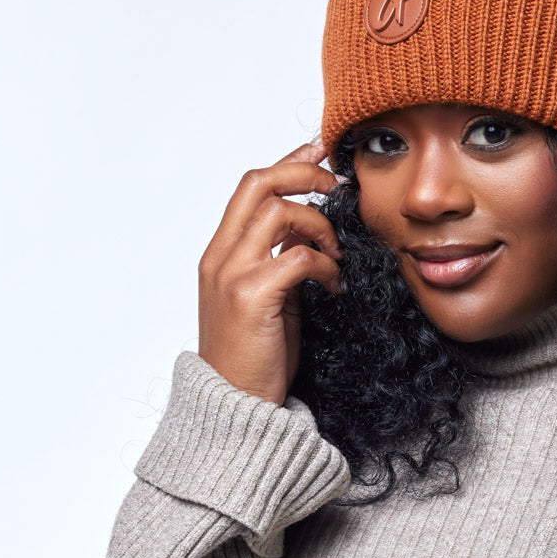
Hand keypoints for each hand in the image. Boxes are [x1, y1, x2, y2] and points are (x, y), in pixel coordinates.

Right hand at [198, 141, 346, 403]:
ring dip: (319, 225)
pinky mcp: (252, 297)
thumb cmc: (254, 359)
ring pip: (279, 212)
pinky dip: (324, 265)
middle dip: (303, 172)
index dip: (287, 162)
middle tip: (337, 185)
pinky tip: (334, 287)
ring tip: (336, 254)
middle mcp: (220, 257)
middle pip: (259, 183)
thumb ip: (279, 262)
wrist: (236, 407)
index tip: (319, 150)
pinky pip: (297, 257)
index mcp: (219, 254)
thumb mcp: (267, 300)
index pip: (250, 187)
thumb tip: (308, 234)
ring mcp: (232, 275)